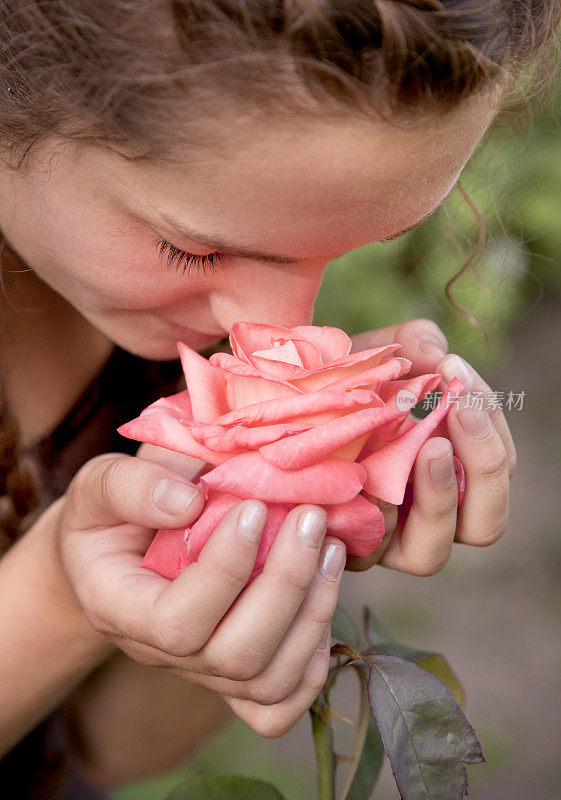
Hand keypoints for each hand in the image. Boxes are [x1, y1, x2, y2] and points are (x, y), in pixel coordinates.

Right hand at [57, 451, 344, 737]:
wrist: (115, 553)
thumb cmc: (110, 513)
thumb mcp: (102, 484)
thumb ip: (132, 486)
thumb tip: (189, 503)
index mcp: (119, 608)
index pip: (175, 621)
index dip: (225, 570)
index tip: (254, 508)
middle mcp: (160, 654)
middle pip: (234, 656)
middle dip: (286, 585)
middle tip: (310, 518)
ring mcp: (201, 672)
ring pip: (268, 681)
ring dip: (313, 613)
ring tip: (330, 547)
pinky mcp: (233, 676)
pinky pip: (279, 703)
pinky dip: (313, 661)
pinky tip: (323, 596)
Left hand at [347, 318, 515, 575]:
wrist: (271, 401)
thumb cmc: (333, 384)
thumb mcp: (376, 354)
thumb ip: (412, 345)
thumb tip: (436, 353)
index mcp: (448, 472)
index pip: (497, 466)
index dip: (490, 421)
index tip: (454, 368)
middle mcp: (423, 515)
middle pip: (485, 523)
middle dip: (483, 465)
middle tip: (458, 411)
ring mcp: (382, 541)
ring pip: (431, 553)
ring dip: (437, 499)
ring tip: (426, 446)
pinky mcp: (340, 548)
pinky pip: (366, 551)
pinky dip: (371, 516)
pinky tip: (361, 473)